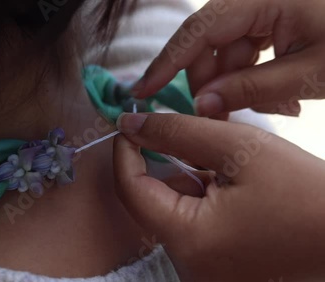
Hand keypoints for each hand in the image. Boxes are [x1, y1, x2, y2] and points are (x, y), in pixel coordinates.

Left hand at [114, 113, 324, 281]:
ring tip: (231, 172)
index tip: (132, 124)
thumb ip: (178, 133)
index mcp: (189, 239)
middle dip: (170, 165)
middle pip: (153, 201)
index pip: (130, 189)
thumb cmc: (304, 192)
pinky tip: (234, 190)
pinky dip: (204, 200)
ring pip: (174, 211)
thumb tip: (129, 125)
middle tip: (200, 142)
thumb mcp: (239, 149)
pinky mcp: (216, 270)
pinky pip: (192, 227)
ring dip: (191, 182)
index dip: (125, 152)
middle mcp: (188, 266)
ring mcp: (202, 272)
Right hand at [133, 0, 324, 117]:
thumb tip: (201, 104)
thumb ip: (249, 88)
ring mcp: (270, 9)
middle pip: (212, 43)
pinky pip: (255, 51)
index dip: (167, 62)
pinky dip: (261, 77)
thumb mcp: (310, 72)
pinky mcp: (282, 20)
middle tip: (221, 116)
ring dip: (243, 85)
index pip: (198, 30)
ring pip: (233, 52)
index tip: (142, 92)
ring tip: (280, 109)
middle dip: (214, 82)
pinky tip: (286, 98)